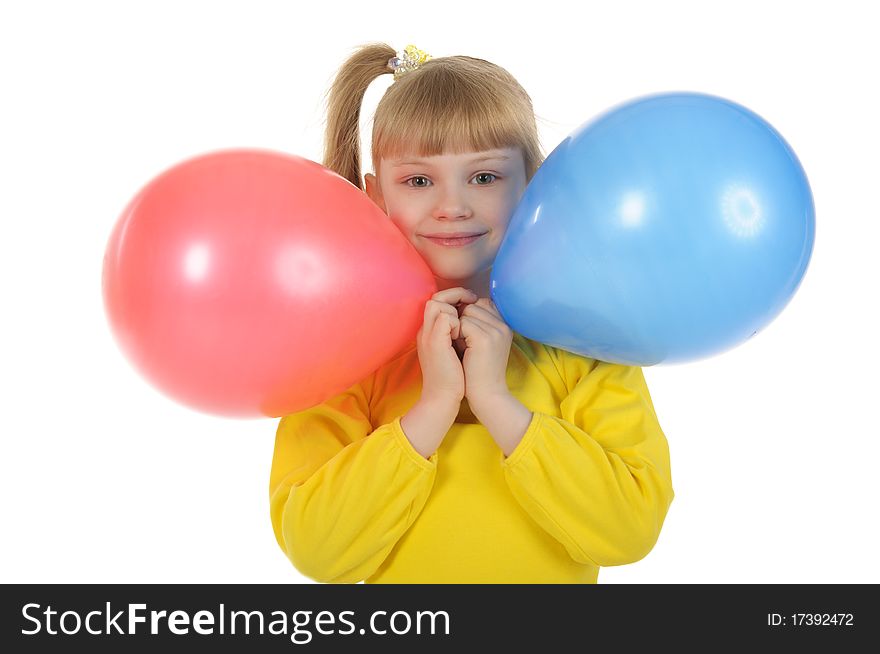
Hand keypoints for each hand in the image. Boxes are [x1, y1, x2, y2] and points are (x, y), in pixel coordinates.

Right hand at [416, 287, 477, 404]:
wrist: (443, 399)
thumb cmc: (454, 378)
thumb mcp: (456, 351)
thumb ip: (458, 334)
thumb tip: (474, 319)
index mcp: (430, 333)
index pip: (437, 301)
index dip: (454, 297)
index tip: (472, 301)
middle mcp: (425, 331)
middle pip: (434, 297)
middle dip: (456, 294)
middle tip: (472, 300)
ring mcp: (428, 336)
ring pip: (437, 303)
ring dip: (456, 307)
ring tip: (468, 320)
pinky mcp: (435, 343)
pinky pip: (445, 317)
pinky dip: (458, 320)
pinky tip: (466, 333)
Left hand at [458, 297, 513, 407]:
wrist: (486, 394)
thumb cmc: (478, 371)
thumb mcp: (482, 343)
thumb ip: (478, 324)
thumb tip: (460, 306)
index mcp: (505, 325)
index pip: (482, 303)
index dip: (469, 316)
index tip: (467, 336)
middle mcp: (504, 325)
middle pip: (473, 305)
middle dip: (463, 321)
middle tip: (465, 344)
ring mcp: (496, 330)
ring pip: (467, 311)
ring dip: (459, 327)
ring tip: (464, 347)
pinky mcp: (485, 338)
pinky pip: (463, 322)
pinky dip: (457, 334)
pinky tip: (461, 350)